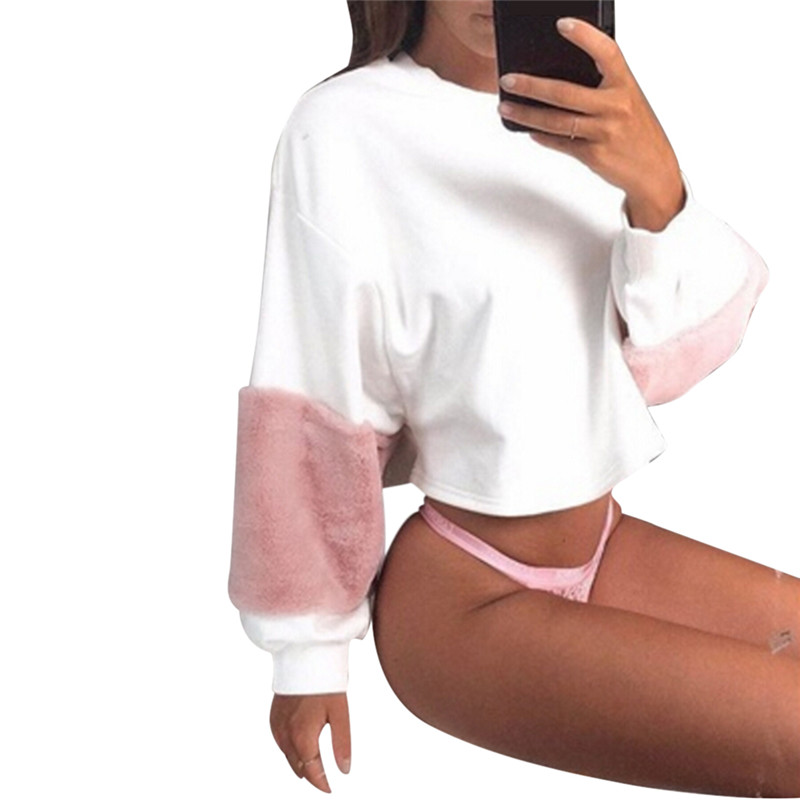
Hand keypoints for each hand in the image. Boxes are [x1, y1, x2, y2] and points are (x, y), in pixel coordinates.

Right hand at [270, 691, 351, 792]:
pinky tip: (297, 747)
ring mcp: (277, 725)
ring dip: (299, 764)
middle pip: (297, 766)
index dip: (321, 783)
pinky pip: (279, 741)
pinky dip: (288, 749)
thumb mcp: (340, 714)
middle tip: (323, 781)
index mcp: (303, 738)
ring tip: (312, 768)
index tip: (329, 789)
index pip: (312, 771)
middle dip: (310, 775)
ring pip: (287, 755)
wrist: (305, 657)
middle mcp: (286, 735)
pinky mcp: (273, 716)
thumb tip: (344, 770)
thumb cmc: (324, 683)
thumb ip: (342, 744)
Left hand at [496, 16, 684, 231]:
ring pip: (556, 121)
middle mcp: (616, 106)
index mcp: (626, 84)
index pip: (606, 52)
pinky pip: (561, 143)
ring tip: (506, 107)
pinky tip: (528, 130)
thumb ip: (602, 87)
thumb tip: (558, 77)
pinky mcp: (594, 155)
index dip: (585, 36)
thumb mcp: (628, 100)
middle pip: (565, 93)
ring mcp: (604, 132)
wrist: (654, 170)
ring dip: (527, 114)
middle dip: (531, 85)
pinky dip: (542, 136)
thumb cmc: (637, 131)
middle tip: (508, 79)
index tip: (561, 24)